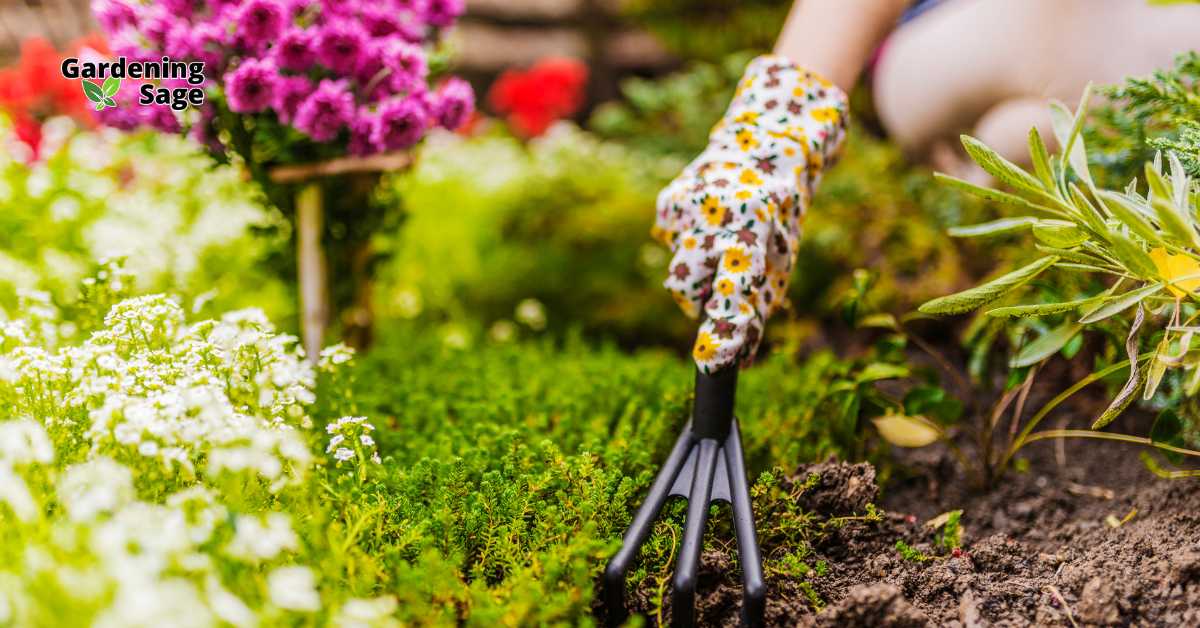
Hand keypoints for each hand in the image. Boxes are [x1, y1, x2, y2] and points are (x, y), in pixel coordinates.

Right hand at [653, 55, 848, 372]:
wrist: (767, 142)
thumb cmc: (780, 214)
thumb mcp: (782, 259)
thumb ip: (758, 307)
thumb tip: (740, 361)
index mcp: (755, 226)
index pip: (735, 286)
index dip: (725, 325)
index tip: (714, 362)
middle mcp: (715, 213)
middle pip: (687, 288)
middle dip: (701, 299)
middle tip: (725, 282)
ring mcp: (685, 205)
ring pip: (677, 271)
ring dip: (696, 274)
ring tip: (721, 245)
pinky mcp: (667, 202)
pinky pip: (669, 246)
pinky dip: (687, 246)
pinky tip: (708, 224)